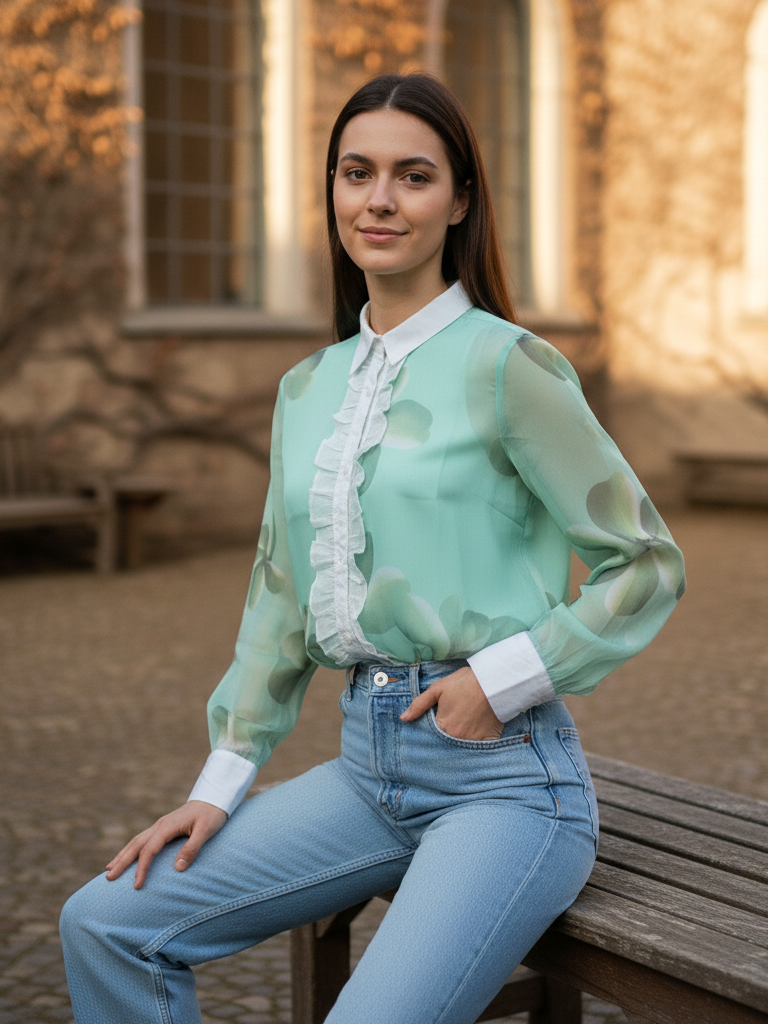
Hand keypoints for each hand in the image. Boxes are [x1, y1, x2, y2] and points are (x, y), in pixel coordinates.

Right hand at [105, 800, 227, 888]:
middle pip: (136, 844)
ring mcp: (160, 825)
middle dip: (121, 861)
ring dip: (123, 854)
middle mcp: (160, 825)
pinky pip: (143, 839)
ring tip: (109, 869)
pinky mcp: (164, 827)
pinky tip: (128, 856)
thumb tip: (177, 868)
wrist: (215, 798)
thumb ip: (192, 848)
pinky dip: (132, 849)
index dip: (142, 868)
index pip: (149, 850)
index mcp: (167, 826)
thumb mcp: (206, 831)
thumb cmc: (212, 815)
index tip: (137, 885)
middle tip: (108, 878)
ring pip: (136, 841)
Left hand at [399, 666, 503, 740]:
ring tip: (460, 733)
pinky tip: (475, 736)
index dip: (429, 733)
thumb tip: (403, 718)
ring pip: (461, 748)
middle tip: (448, 729)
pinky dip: (476, 746)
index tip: (432, 729)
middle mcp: (457, 738)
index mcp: (443, 726)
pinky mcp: (489, 741)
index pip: (430, 737)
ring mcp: (474, 741)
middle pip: (445, 745)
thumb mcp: (438, 689)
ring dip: (458, 743)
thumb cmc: (465, 682)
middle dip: (442, 741)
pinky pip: (479, 750)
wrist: (495, 681)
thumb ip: (419, 704)